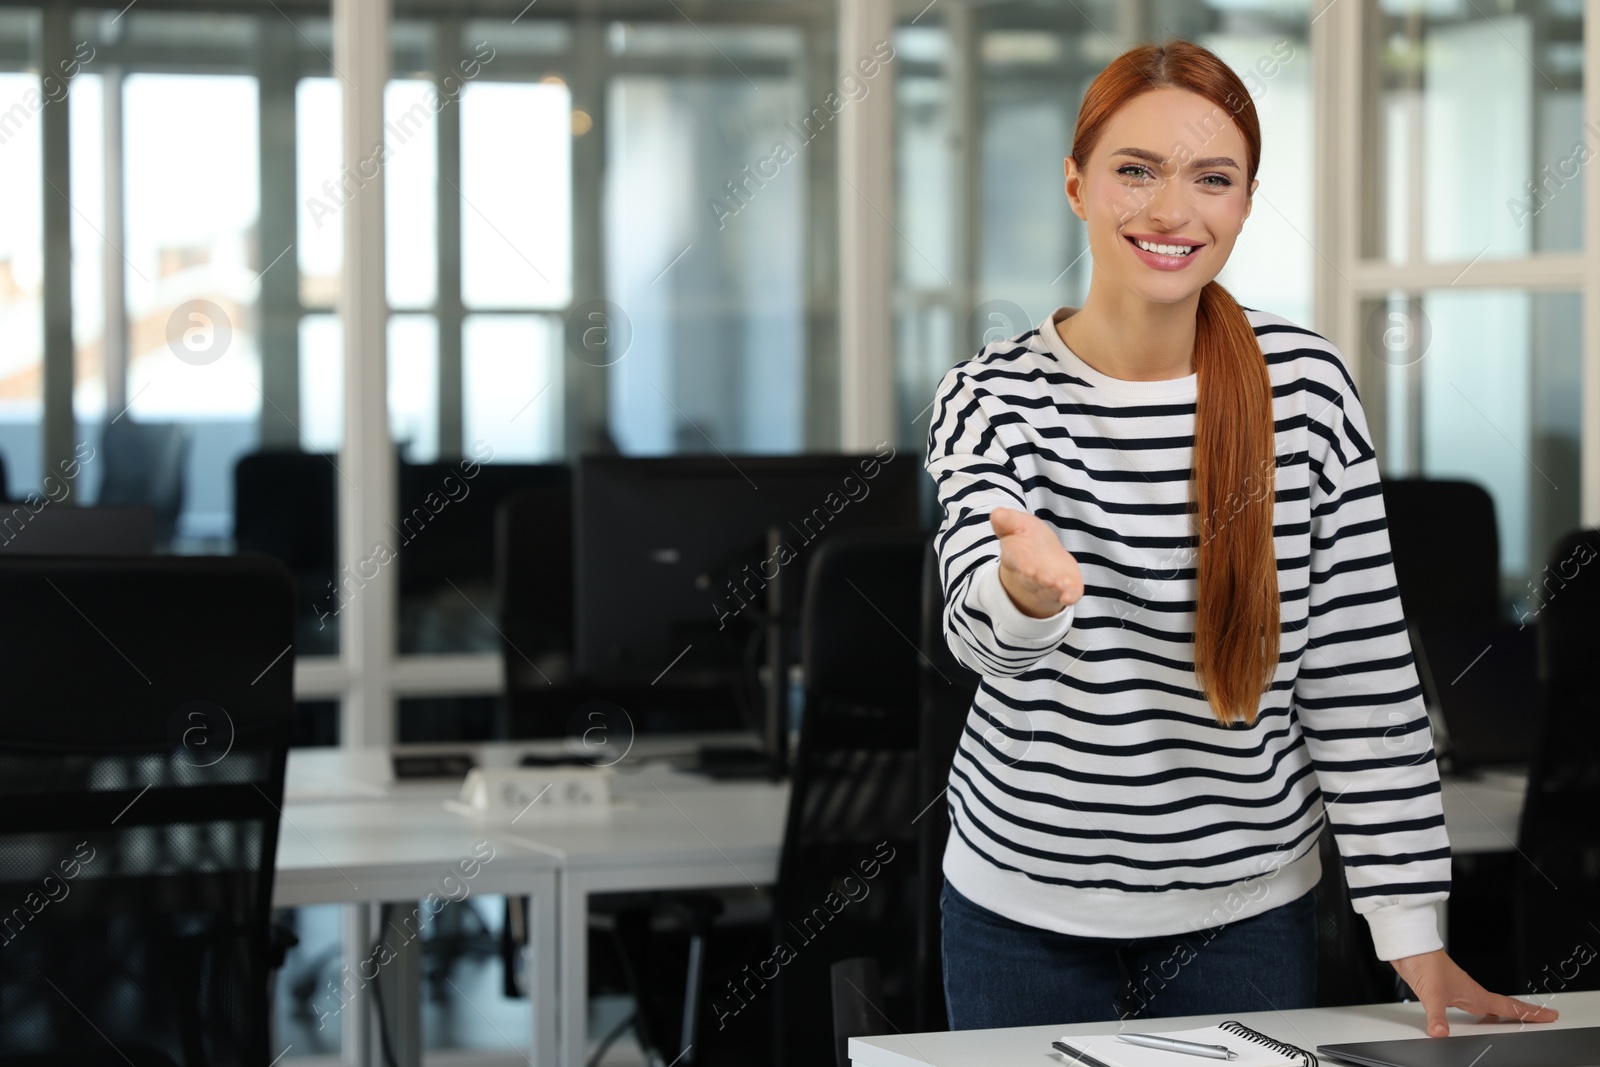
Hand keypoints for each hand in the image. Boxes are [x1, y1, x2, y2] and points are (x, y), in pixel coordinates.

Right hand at [990, 506, 1083, 618]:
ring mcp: (1049, 585)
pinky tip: (1070, 597)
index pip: (1017, 562)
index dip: (1023, 566)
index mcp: (1016, 558)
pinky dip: (1069, 596)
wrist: (1042, 560)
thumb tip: (996, 513)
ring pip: (1049, 590)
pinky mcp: (1066, 589)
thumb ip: (1007, 521)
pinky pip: (1068, 595)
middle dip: (1039, 581)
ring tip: (1060, 585)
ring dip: (1054, 589)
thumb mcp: (1017, 525)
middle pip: (1032, 581)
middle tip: (1046, 580)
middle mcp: (1031, 576)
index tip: (1028, 570)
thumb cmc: (1027, 541)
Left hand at [1389, 948, 1558, 1036]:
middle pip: (1504, 1005)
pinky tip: (1478, 1015)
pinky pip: (1472, 1004)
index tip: (1549, 1015)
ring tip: (1516, 1019)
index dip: (1530, 1013)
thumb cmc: (1424, 963)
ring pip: (1489, 1004)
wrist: (1409, 948)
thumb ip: (1437, 1017)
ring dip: (1504, 1012)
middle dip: (1525, 1012)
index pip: (1508, 1006)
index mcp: (1474, 993)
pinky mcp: (1447, 990)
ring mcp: (1460, 990)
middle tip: (1543, 1017)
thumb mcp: (1431, 994)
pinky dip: (1482, 1011)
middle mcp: (1470, 992)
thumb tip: (1441, 1034)